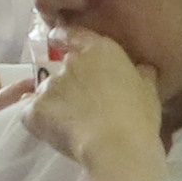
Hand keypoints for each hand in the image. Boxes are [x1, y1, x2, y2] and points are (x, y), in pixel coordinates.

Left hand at [24, 31, 169, 180]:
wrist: (117, 146)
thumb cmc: (138, 117)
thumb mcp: (149, 92)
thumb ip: (142, 75)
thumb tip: (142, 69)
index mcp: (100, 51)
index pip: (71, 33)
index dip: (64, 37)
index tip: (59, 41)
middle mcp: (70, 63)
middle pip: (60, 67)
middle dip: (67, 81)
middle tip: (80, 101)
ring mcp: (49, 85)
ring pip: (47, 92)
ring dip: (55, 103)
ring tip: (69, 123)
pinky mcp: (34, 109)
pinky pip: (32, 113)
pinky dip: (39, 121)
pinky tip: (53, 133)